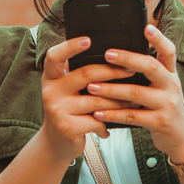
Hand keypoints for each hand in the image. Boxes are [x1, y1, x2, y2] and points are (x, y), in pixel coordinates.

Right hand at [39, 36, 136, 162]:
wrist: (55, 144)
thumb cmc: (68, 112)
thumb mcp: (66, 92)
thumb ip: (79, 77)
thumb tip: (112, 59)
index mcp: (50, 78)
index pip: (54, 56)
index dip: (70, 46)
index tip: (88, 40)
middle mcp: (50, 91)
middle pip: (86, 75)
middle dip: (112, 72)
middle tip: (130, 71)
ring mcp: (57, 109)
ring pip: (97, 100)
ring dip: (119, 101)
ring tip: (132, 101)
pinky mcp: (67, 127)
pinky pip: (97, 120)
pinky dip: (107, 123)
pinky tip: (110, 126)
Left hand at [86, 25, 183, 162]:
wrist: (183, 137)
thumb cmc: (166, 107)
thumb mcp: (164, 87)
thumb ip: (149, 73)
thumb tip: (119, 57)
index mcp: (170, 74)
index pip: (168, 51)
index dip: (159, 38)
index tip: (146, 27)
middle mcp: (171, 85)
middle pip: (151, 66)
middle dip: (127, 59)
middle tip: (106, 54)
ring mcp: (167, 104)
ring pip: (136, 93)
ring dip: (111, 89)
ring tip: (91, 86)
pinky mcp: (159, 122)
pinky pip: (132, 116)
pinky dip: (112, 114)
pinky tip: (97, 112)